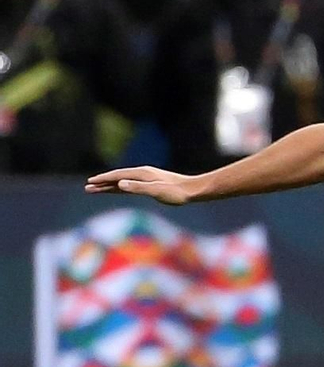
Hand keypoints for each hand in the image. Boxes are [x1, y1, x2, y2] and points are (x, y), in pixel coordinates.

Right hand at [84, 166, 199, 204]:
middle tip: (87, 187)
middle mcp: (142, 173)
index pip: (117, 176)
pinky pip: (131, 185)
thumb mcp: (156, 191)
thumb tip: (120, 184)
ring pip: (123, 182)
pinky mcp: (150, 184)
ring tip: (96, 189)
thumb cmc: (176, 192)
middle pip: (117, 178)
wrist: (192, 190)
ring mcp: (146, 178)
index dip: (103, 180)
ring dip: (110, 185)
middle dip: (102, 183)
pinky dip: (121, 188)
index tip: (90, 182)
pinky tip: (117, 189)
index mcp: (142, 174)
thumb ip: (138, 188)